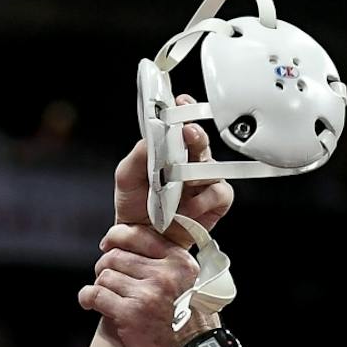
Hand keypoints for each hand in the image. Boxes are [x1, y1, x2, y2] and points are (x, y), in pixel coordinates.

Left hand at [79, 226, 206, 346]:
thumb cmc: (187, 318)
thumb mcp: (188, 281)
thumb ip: (165, 262)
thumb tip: (130, 247)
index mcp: (178, 261)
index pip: (138, 234)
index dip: (116, 237)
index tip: (107, 245)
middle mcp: (164, 274)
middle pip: (116, 256)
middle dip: (104, 266)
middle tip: (105, 278)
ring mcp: (146, 293)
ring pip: (104, 276)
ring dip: (99, 285)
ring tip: (104, 295)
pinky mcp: (129, 313)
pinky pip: (96, 294)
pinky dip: (87, 297)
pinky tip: (89, 302)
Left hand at [113, 96, 233, 241]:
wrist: (139, 241)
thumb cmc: (136, 208)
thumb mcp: (127, 178)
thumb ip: (139, 156)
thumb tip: (152, 137)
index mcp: (172, 153)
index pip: (182, 126)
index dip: (184, 113)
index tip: (179, 105)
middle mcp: (191, 164)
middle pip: (201, 142)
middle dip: (195, 135)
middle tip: (187, 133)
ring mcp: (205, 183)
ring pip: (212, 166)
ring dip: (198, 169)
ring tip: (182, 177)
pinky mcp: (215, 203)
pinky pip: (219, 193)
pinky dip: (204, 199)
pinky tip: (188, 206)